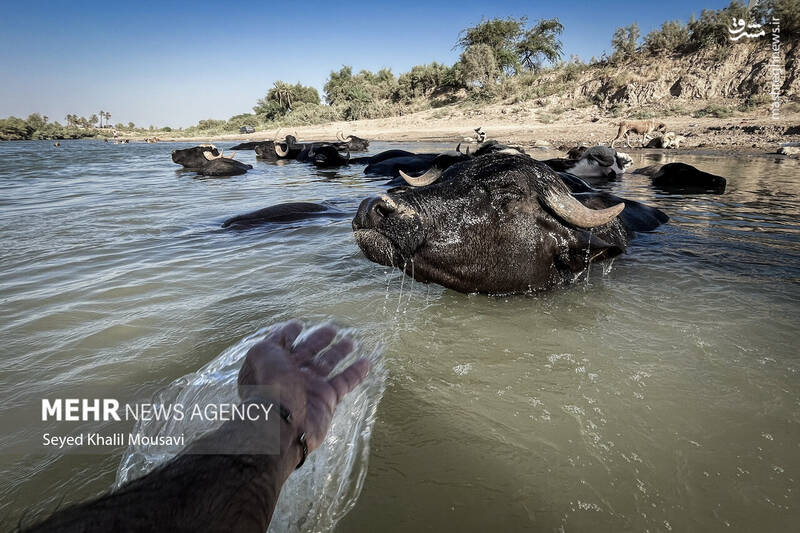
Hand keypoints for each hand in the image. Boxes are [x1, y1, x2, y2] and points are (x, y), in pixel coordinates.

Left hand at [237, 321, 370, 452]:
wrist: (282, 422)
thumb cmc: (268, 384)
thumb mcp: (261, 353)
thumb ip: (274, 340)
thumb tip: (285, 330)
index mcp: (273, 364)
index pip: (283, 345)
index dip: (289, 334)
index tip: (299, 324)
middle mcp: (290, 375)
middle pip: (308, 352)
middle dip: (319, 340)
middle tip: (331, 329)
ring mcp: (309, 387)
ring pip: (327, 365)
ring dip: (339, 352)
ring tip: (350, 341)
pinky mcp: (327, 399)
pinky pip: (344, 382)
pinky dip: (356, 373)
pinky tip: (366, 362)